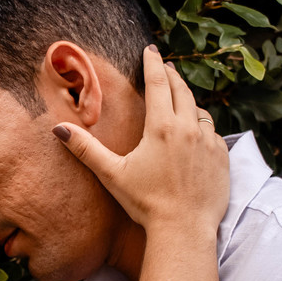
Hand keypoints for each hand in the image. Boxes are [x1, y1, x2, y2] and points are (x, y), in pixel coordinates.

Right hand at [53, 45, 229, 235]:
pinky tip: (196, 131)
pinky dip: (202, 127)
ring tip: (181, 97)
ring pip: (200, 110)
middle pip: (182, 91)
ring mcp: (209, 142)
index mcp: (162, 127)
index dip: (153, 63)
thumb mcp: (112, 174)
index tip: (151, 50)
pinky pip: (213, 133)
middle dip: (172, 76)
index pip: (158, 83)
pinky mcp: (222, 158)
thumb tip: (59, 129)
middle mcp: (189, 128)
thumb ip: (86, 149)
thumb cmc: (146, 204)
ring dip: (189, 100)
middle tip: (166, 66)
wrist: (184, 230)